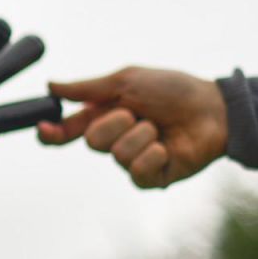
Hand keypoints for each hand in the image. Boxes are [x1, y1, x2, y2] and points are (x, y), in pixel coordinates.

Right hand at [37, 67, 227, 188]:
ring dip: (141, 135)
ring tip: (160, 129)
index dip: (53, 132)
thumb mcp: (127, 81)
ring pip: (117, 155)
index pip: (69, 130)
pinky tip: (167, 148)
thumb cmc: (173, 91)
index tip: (42, 128)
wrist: (214, 110)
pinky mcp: (151, 177)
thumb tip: (51, 86)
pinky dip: (153, 154)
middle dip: (115, 122)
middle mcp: (115, 140)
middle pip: (92, 141)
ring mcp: (132, 160)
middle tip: (137, 113)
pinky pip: (137, 171)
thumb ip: (88, 88)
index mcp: (105, 116)